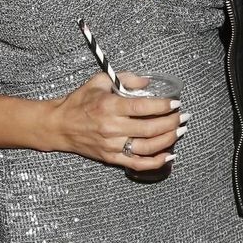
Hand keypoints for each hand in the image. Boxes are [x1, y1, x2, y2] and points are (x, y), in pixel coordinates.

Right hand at [50, 72, 183, 171]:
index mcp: (110, 107)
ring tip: (180, 131)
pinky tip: (168, 155)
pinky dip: (155, 161)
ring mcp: (112, 145)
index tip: (175, 104)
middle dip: (171, 123)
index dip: (163, 106)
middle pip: (150, 128)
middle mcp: (112, 128)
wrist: (59, 125)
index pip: (143, 107)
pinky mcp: (111, 158)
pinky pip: (137, 163)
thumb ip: (125, 79)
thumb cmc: (79, 102)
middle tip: (183, 117)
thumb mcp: (99, 81)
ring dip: (168, 140)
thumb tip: (148, 82)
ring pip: (147, 147)